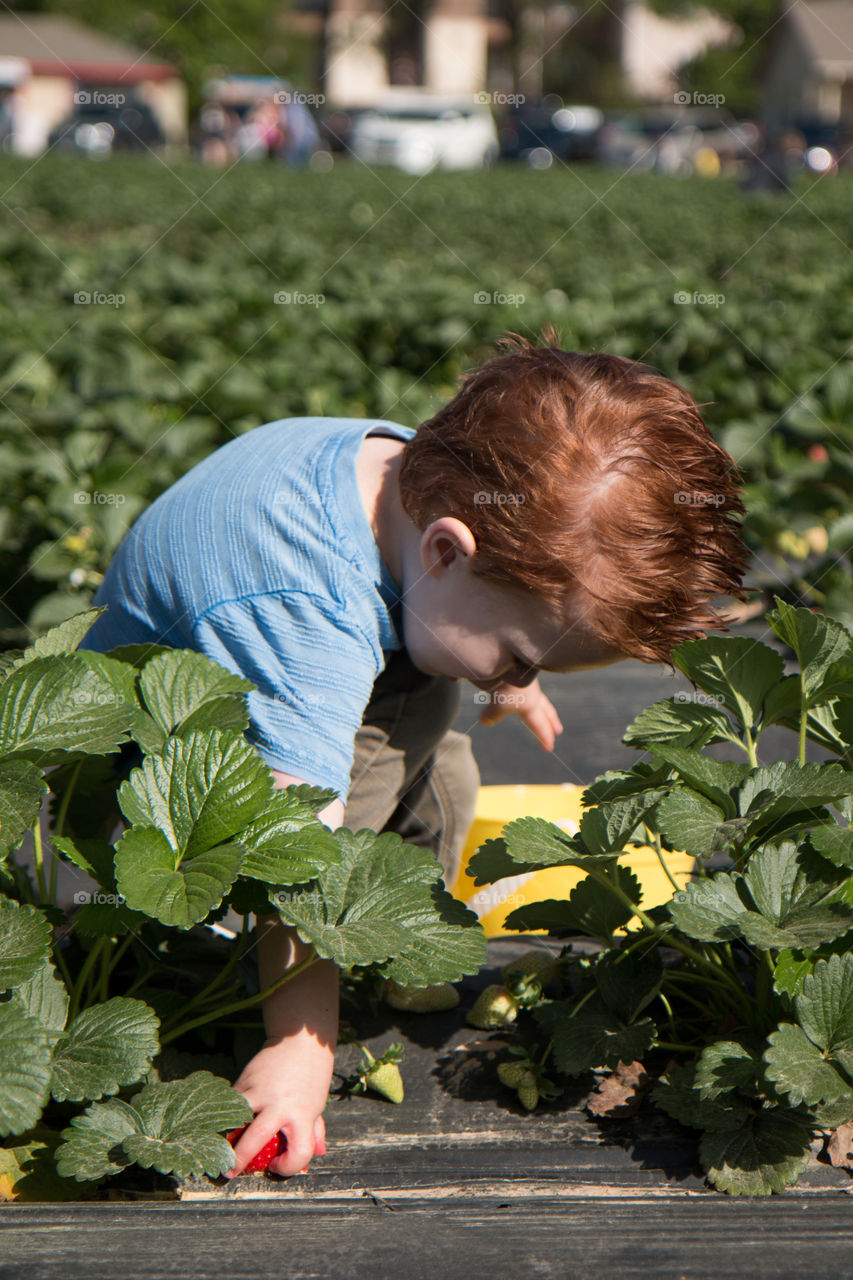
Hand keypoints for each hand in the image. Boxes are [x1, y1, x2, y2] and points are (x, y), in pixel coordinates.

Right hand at [224, 1036, 332, 1177]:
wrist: (299, 1041)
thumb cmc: (311, 1076)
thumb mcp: (317, 1105)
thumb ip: (314, 1130)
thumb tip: (315, 1154)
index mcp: (303, 1114)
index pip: (299, 1151)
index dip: (288, 1167)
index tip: (276, 1165)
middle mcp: (280, 1105)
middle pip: (256, 1140)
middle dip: (240, 1160)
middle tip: (230, 1172)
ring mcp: (259, 1092)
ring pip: (234, 1119)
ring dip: (224, 1138)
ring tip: (217, 1148)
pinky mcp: (245, 1081)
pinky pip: (230, 1105)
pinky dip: (225, 1116)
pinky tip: (222, 1124)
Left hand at [478, 677, 563, 750]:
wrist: (509, 657)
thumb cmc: (506, 686)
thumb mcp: (497, 705)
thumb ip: (492, 715)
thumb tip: (485, 721)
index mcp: (531, 706)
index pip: (539, 725)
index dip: (544, 737)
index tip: (548, 748)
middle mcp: (533, 694)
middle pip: (546, 710)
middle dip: (551, 721)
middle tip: (558, 730)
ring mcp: (529, 682)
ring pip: (539, 697)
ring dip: (543, 706)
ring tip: (541, 708)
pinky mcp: (522, 672)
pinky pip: (528, 685)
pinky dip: (530, 692)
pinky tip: (526, 689)